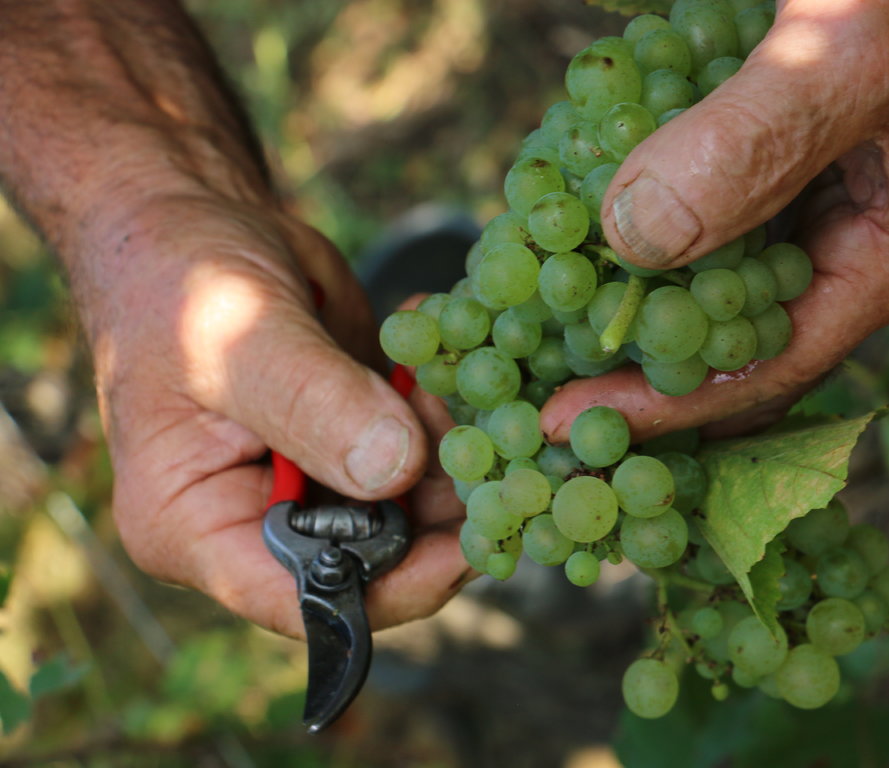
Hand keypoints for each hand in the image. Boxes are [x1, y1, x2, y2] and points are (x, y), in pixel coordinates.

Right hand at [88, 194, 467, 637]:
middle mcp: (258, 522)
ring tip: (467, 384)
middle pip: (373, 559)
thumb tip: (397, 470)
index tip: (472, 547)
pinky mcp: (354, 438)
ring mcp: (312, 483)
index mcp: (197, 528)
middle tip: (499, 447)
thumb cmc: (179, 277)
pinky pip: (421, 452)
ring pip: (412, 507)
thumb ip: (315, 404)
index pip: (301, 597)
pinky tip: (451, 353)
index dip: (393, 587)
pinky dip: (448, 413)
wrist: (193, 221)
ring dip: (456, 457)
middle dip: (441, 514)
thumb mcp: (241, 338)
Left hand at [541, 0, 888, 441]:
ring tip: (546, 312)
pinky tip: (585, 208)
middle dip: (640, 356)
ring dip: (637, 285)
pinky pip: (714, 199)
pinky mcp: (796, 143)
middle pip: (733, 332)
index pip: (762, 368)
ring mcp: (827, 192)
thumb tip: (632, 240)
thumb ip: (746, 151)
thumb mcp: (844, 61)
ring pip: (716, 267)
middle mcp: (859, 241)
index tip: (563, 422)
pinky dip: (651, 209)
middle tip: (540, 377)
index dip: (662, 406)